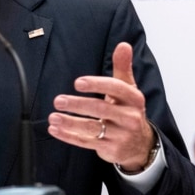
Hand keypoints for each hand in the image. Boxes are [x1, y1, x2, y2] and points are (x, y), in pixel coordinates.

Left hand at [47, 42, 154, 170]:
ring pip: (92, 128)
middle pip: (101, 109)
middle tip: (58, 100)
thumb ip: (123, 67)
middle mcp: (130, 117)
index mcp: (133, 99)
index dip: (97, 84)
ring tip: (53, 117)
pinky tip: (55, 130)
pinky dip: (69, 136)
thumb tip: (123, 45)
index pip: (116, 88)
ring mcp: (121, 135)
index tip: (78, 83)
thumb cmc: (128, 111)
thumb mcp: (128, 89)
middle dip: (78, 105)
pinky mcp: (111, 149)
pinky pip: (87, 142)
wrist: (140, 144)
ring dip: (70, 123)